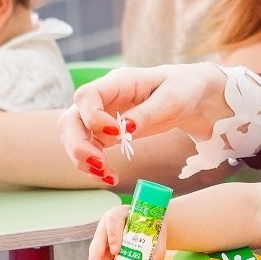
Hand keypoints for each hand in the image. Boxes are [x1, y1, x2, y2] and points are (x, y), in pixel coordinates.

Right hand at [59, 63, 228, 184]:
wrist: (190, 96)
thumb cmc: (182, 89)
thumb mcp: (172, 99)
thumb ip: (147, 113)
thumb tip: (125, 128)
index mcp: (118, 82)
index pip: (87, 95)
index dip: (92, 116)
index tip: (115, 133)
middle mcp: (103, 98)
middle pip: (71, 119)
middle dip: (78, 144)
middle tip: (100, 164)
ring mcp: (101, 115)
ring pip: (74, 137)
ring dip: (83, 159)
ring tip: (107, 176)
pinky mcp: (105, 133)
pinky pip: (89, 149)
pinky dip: (94, 166)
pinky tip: (110, 177)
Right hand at [87, 204, 168, 259]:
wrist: (150, 226)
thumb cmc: (151, 226)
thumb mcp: (157, 233)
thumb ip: (157, 249)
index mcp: (120, 214)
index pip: (113, 222)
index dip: (113, 236)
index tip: (115, 251)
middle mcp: (108, 226)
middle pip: (99, 239)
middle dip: (96, 256)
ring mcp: (105, 238)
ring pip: (98, 253)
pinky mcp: (106, 250)